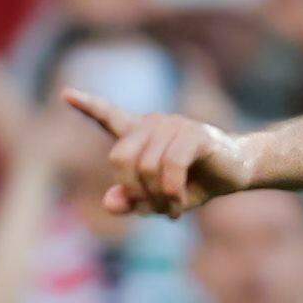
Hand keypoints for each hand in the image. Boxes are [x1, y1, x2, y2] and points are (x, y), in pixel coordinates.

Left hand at [67, 88, 244, 214]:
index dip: (87, 105)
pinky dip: (171, 192)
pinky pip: (170, 166)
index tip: (66, 93)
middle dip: (133, 191)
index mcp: (140, 134)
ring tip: (170, 209)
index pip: (108, 116)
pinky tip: (178, 207)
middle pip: (120, 158)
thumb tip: (109, 203)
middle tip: (152, 209)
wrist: (236, 173)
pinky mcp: (194, 134)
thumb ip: (131, 202)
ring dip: (157, 198)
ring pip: (146, 167)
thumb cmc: (193, 183)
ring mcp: (173, 125)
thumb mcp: (158, 199)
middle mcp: (153, 124)